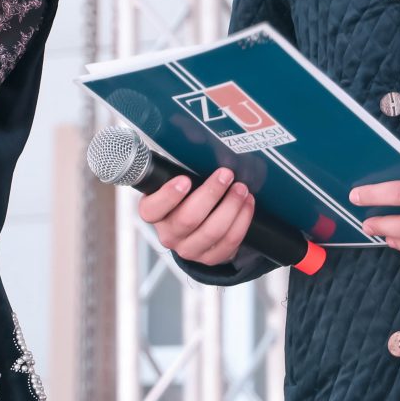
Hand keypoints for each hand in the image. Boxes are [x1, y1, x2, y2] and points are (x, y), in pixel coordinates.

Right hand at [138, 167, 255, 266]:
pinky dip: (242, 221)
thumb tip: (197, 142)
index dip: (168, 196)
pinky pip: (229, 242)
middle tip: (226, 175)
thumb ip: (180, 170)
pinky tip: (247, 204)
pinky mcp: (210, 258)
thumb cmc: (185, 197)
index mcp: (154, 214)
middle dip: (211, 194)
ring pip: (212, 231)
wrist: (195, 228)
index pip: (152, 209)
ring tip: (241, 188)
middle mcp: (169, 234)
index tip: (184, 180)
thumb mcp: (175, 183)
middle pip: (188, 219)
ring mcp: (189, 249)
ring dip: (231, 207)